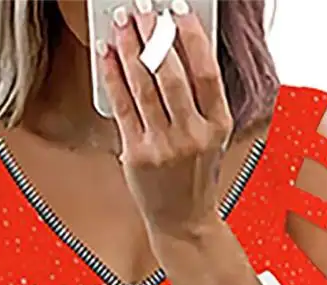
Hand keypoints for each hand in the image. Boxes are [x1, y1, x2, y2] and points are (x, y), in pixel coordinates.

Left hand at [98, 1, 233, 240]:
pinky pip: (122, 106)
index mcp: (218, 125)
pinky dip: (113, 76)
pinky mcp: (137, 155)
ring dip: (130, 48)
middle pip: (171, 73)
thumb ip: (202, 98)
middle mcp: (192, 135)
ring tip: (122, 23)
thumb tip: (177, 48)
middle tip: (142, 10)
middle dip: (154, 34)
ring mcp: (163, 147)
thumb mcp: (213, 137)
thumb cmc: (196, 176)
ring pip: (143, 86)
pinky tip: (108, 55)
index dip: (190, 35)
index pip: (206, 71)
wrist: (184, 222)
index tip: (177, 11)